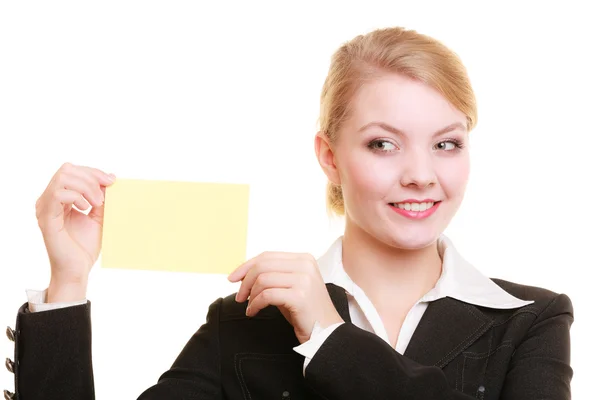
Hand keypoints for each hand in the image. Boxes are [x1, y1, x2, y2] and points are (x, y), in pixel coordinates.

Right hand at [35, 163, 115, 301]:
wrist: (78, 269)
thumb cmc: (85, 246)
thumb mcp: (98, 216)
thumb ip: (101, 198)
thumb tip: (110, 178)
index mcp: (59, 198)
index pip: (72, 171)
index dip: (93, 172)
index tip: (112, 181)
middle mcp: (48, 200)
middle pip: (67, 170)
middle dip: (91, 177)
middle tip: (104, 196)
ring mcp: (45, 208)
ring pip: (63, 178)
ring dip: (86, 187)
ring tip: (96, 204)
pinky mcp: (46, 218)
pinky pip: (58, 194)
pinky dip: (77, 197)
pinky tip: (86, 209)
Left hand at [228, 252, 343, 343]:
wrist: (327, 332)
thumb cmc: (306, 311)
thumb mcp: (290, 286)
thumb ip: (273, 275)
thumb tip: (244, 272)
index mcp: (303, 259)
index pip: (267, 256)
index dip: (246, 265)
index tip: (233, 278)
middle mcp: (305, 265)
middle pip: (263, 265)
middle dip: (245, 281)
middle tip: (240, 296)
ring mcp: (304, 279)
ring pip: (263, 279)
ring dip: (250, 294)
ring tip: (249, 306)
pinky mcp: (300, 295)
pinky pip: (267, 295)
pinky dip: (255, 304)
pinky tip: (254, 311)